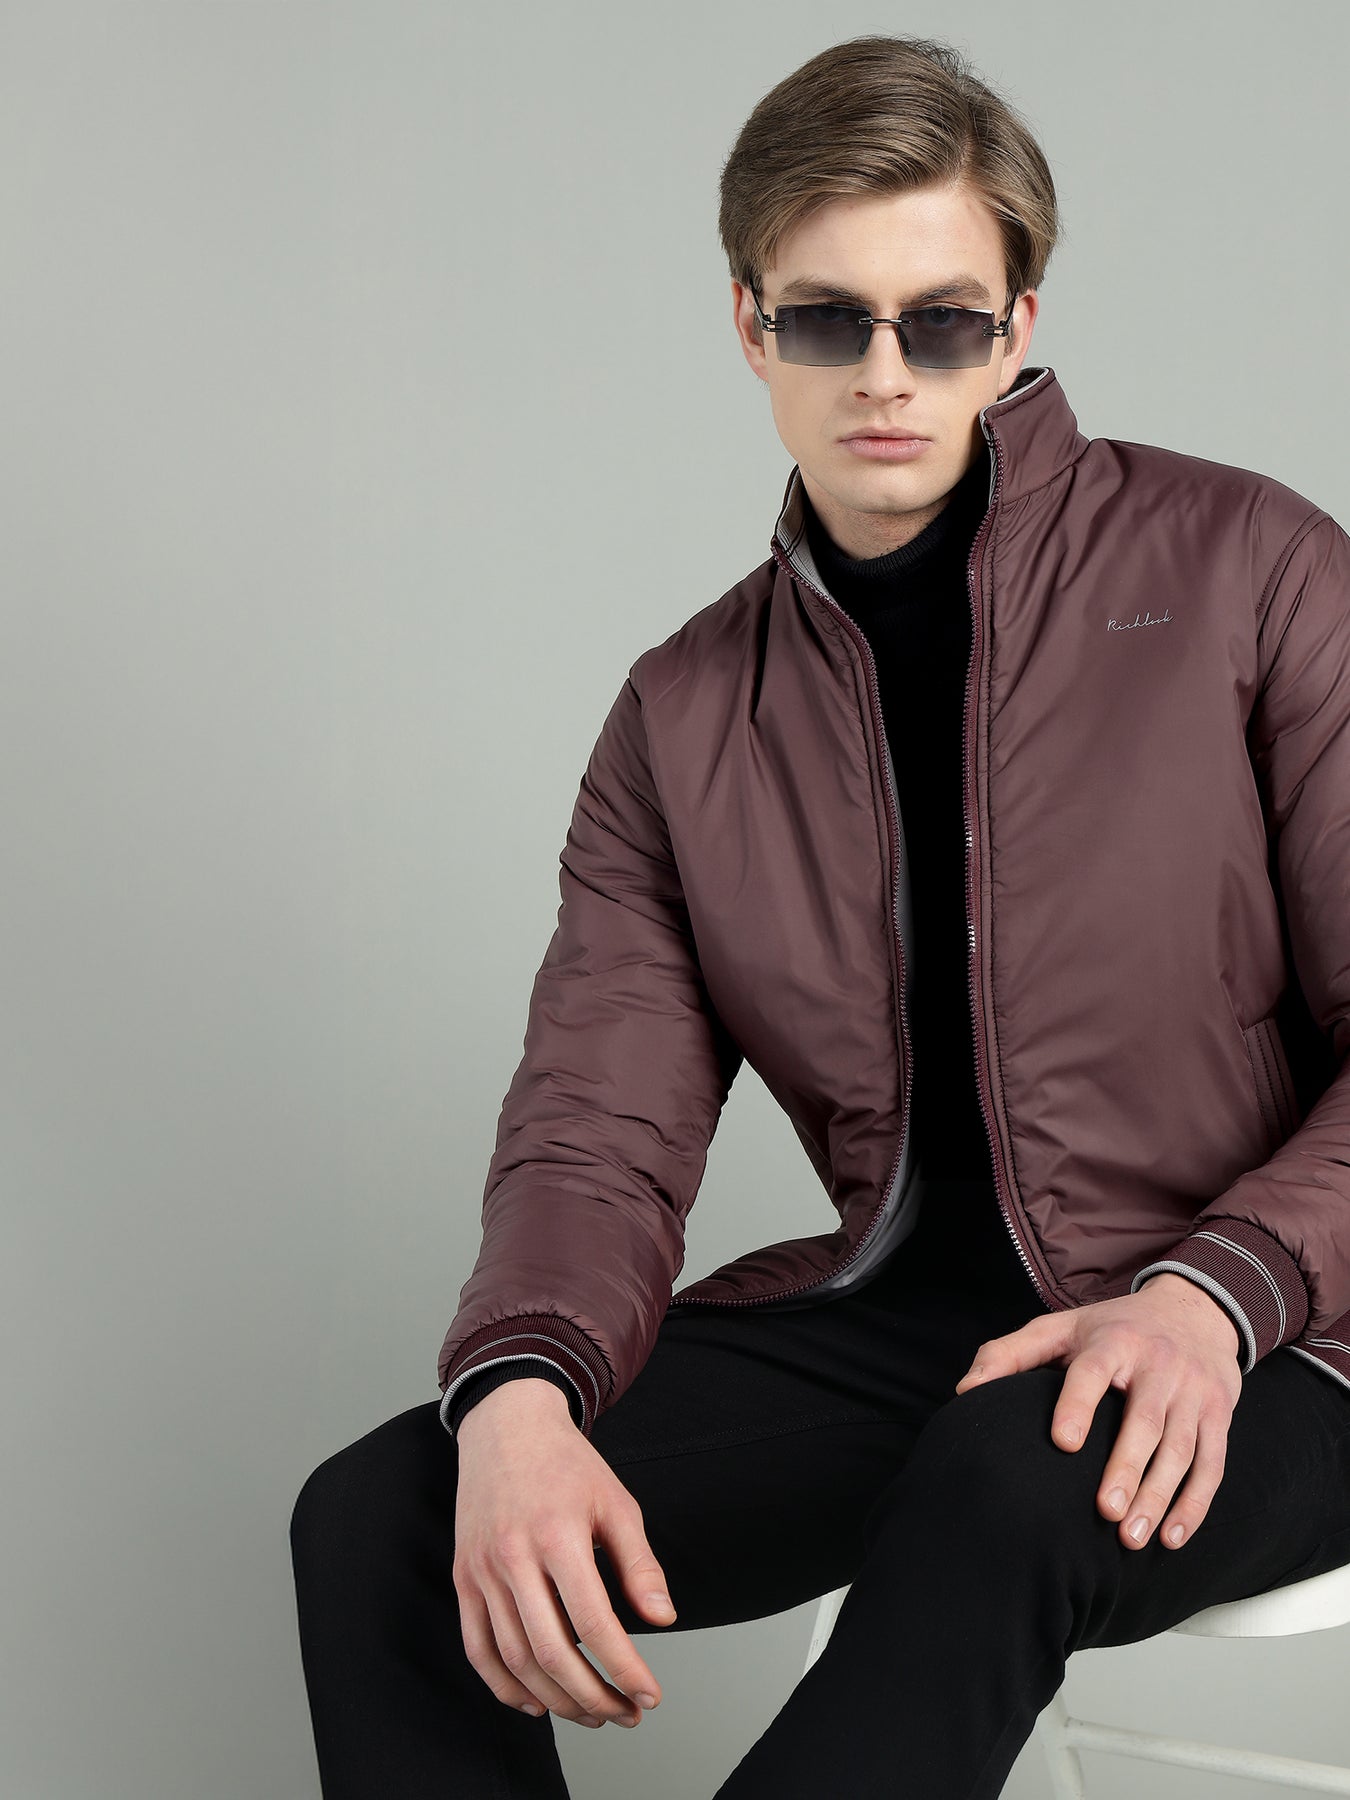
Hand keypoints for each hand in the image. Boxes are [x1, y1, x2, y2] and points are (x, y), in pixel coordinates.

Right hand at [452, 1378, 676, 1729]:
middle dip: (594, 1697)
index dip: (625, 1669)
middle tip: (625, 1714)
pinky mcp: (463, 1579)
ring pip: (515, 1660)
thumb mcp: (616, 1501)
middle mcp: (513, 1557)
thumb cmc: (567, 1465)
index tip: (649, 1695)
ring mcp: (481, 1571)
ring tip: (593, 1713)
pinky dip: (505, 1687)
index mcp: (558, 1535)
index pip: (595, 1623)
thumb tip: (662, 1620)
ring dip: (557, 1701)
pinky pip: (478, 1648)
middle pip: (552, 1653)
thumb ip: (639, 1563)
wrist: (506, 1427)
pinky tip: (537, 1703)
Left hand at [953, 1273, 1242, 1550]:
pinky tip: (1171, 1538)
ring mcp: (1193, 1392)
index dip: (1078, 1405)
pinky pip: (1211, 1465)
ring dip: (1159, 1497)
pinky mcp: (1218, 1415)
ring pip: (1180, 1450)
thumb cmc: (1114, 1328)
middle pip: (1144, 1420)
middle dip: (1126, 1468)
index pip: (1094, 1371)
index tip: (1062, 1443)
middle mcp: (1158, 1365)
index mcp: (1113, 1341)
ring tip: (1130, 1539)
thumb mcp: (1061, 1327)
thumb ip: (1009, 1355)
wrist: (1195, 1310)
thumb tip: (964, 1392)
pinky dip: (1194, 1505)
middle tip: (1104, 1511)